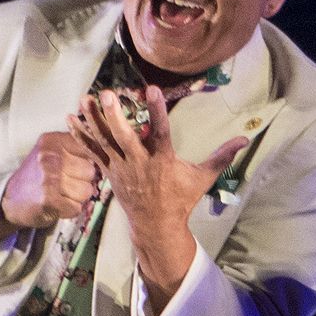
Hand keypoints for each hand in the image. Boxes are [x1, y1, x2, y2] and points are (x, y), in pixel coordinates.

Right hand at [0, 131, 99, 234]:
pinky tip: (56, 205)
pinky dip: (69, 210)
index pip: (89, 147)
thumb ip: (75, 147)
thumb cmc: (36, 177)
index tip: (75, 168)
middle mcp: (50, 156)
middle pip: (91, 172)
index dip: (87, 162)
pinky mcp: (49, 199)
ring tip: (59, 195)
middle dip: (82, 182)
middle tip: (63, 185)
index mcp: (53, 141)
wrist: (8, 200)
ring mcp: (49, 177)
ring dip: (76, 198)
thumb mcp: (51, 153)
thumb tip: (105, 147)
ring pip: (87, 191)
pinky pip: (77, 207)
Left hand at [68, 87, 247, 301]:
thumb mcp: (203, 178)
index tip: (152, 89)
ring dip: (93, 120)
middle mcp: (139, 163)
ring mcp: (121, 168)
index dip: (157, 110)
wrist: (155, 225)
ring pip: (104, 141)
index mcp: (163, 161)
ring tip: (83, 99)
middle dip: (114, 116)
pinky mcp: (109, 171)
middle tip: (106, 94)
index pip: (161, 132)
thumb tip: (245, 139)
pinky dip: (80, 135)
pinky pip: (92, 151)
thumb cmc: (181, 199)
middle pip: (124, 137)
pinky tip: (70, 118)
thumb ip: (222, 157)